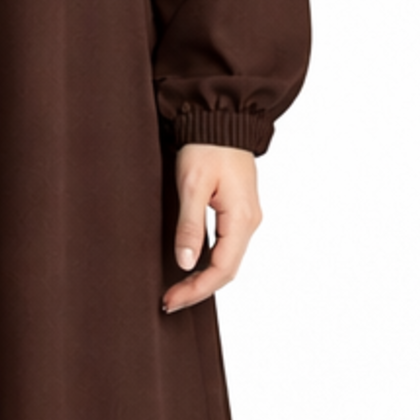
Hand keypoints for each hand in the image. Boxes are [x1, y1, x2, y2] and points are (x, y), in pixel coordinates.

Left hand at [161, 144, 261, 313]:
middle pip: (227, 270)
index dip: (197, 289)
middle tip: (170, 301)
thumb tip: (185, 263)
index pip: (222, 269)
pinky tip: (192, 268)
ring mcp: (246, 218)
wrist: (221, 119)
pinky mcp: (238, 212)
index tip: (172, 299)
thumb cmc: (207, 147)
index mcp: (241, 219)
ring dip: (204, 279)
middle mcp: (249, 222)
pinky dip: (209, 263)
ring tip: (178, 290)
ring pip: (228, 261)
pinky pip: (227, 247)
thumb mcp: (192, 186)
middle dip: (198, 290)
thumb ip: (190, 226)